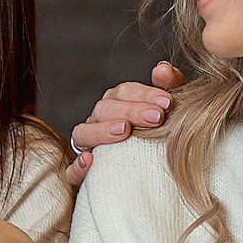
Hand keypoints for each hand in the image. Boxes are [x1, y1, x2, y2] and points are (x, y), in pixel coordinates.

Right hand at [65, 62, 183, 186]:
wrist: (161, 174)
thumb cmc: (165, 134)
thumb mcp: (170, 111)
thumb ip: (171, 85)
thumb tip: (163, 68)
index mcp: (117, 104)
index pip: (124, 92)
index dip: (145, 94)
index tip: (168, 102)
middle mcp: (98, 121)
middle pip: (105, 109)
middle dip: (131, 111)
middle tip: (157, 117)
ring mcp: (88, 146)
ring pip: (83, 133)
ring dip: (101, 131)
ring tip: (124, 130)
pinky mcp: (83, 174)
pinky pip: (72, 172)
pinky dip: (77, 166)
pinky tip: (90, 161)